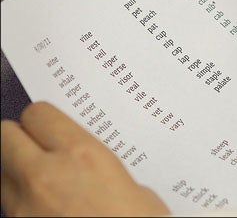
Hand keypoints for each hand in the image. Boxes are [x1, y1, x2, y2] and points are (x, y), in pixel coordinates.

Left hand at [1, 102, 170, 216]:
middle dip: (17, 138)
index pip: (39, 114)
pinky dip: (18, 203)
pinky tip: (42, 209)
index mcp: (82, 156)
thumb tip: (89, 168)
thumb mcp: (137, 191)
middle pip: (3, 135)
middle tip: (34, 146)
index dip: (43, 118)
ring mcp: (24, 208)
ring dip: (13, 171)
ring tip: (38, 182)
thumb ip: (102, 170)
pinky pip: (6, 207)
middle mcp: (45, 176)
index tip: (48, 124)